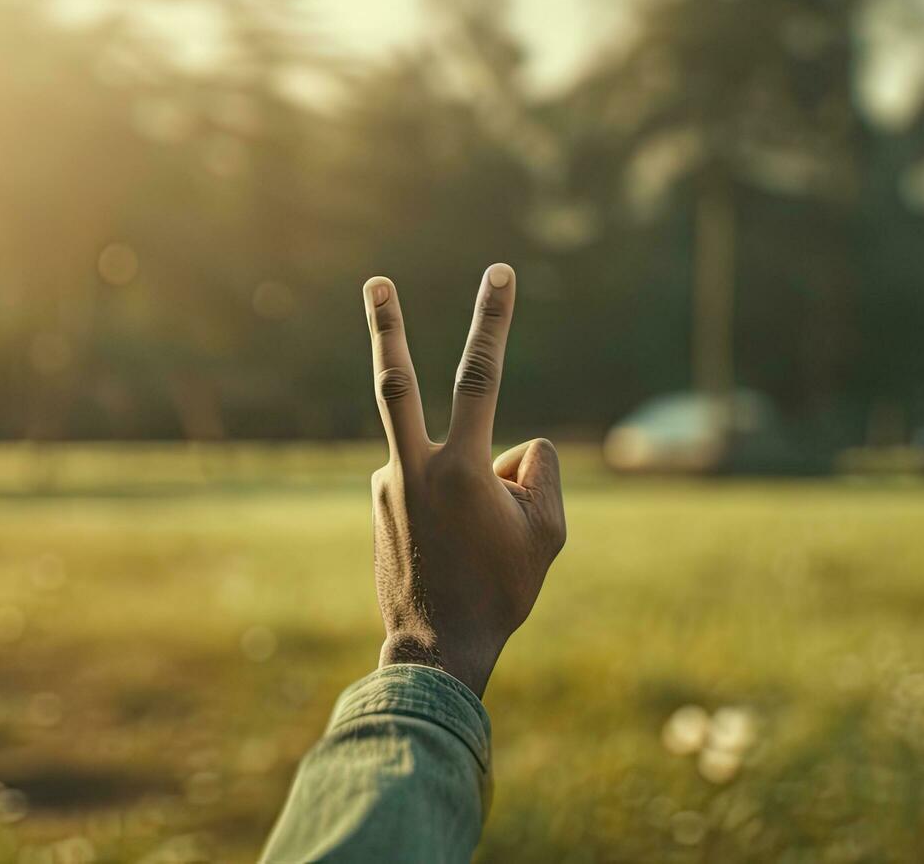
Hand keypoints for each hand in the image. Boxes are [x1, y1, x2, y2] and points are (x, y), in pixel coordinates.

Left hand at [361, 263, 565, 694]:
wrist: (436, 652)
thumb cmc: (501, 592)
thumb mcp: (549, 531)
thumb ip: (537, 470)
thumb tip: (508, 448)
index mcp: (459, 468)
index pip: (479, 376)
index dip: (491, 320)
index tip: (497, 272)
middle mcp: (413, 468)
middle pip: (396, 380)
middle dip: (386, 326)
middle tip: (375, 280)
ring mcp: (388, 486)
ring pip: (448, 457)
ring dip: (479, 490)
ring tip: (478, 547)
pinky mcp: (380, 504)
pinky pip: (435, 484)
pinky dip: (458, 507)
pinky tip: (455, 554)